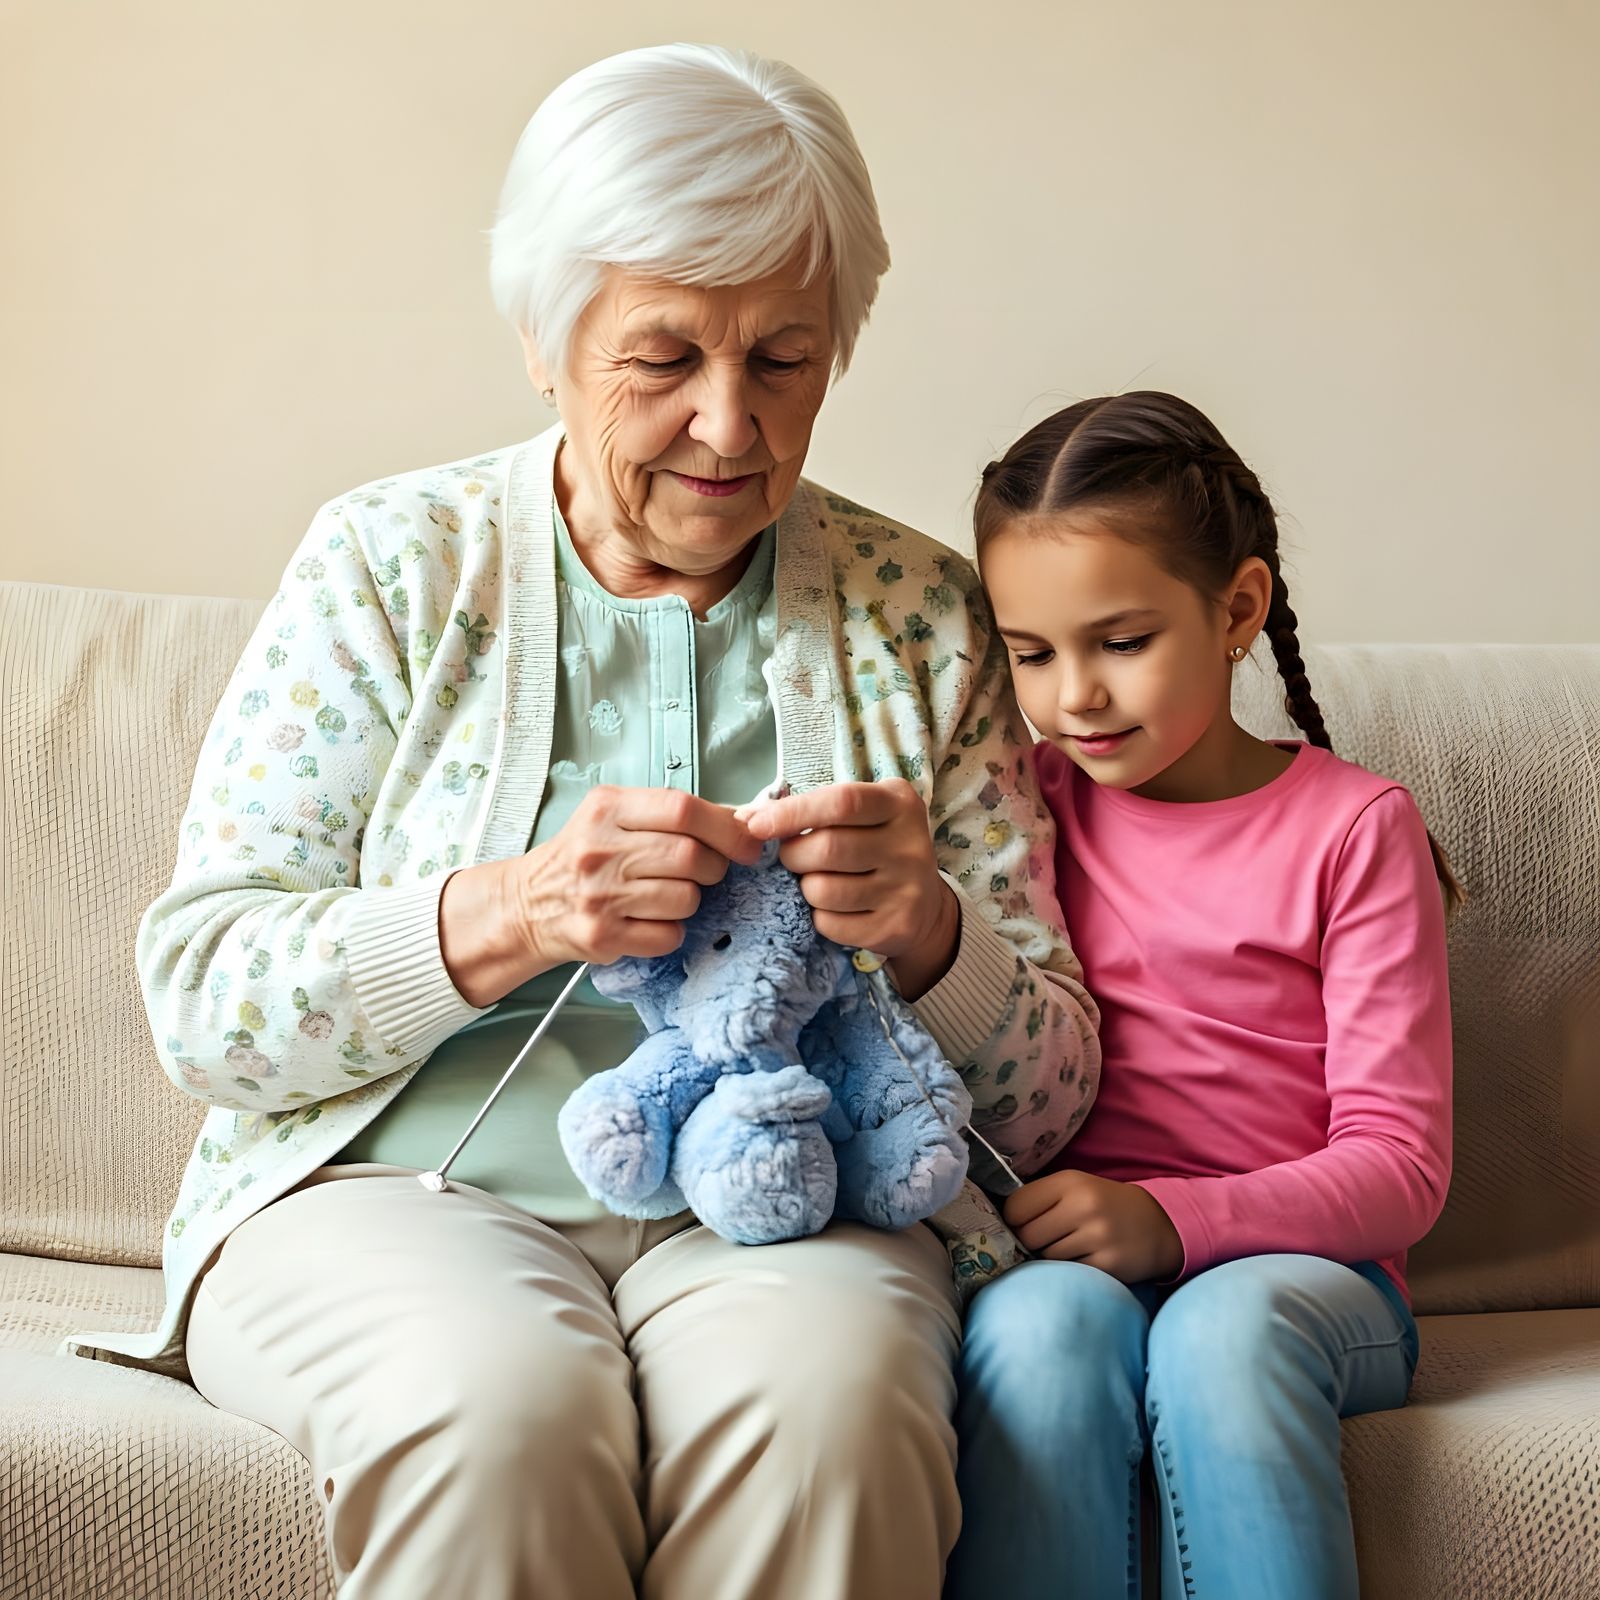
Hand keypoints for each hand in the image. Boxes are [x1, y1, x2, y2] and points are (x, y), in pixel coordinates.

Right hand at [503, 786, 760, 973]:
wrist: (527, 905)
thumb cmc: (582, 857)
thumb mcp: (616, 816)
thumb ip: (673, 814)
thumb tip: (745, 818)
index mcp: (606, 808)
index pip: (681, 809)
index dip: (726, 827)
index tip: (748, 842)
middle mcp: (600, 849)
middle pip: (691, 856)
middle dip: (714, 867)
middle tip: (705, 871)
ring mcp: (599, 895)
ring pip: (686, 898)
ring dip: (691, 900)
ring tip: (665, 894)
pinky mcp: (602, 935)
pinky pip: (669, 934)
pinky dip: (671, 930)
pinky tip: (649, 919)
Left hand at [744, 779, 960, 1000]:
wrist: (923, 903)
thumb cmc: (872, 845)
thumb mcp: (854, 816)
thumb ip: (805, 810)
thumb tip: (744, 819)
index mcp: (898, 803)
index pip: (841, 803)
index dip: (792, 812)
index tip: (755, 825)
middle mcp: (910, 844)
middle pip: (827, 849)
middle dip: (792, 855)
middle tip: (790, 859)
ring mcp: (907, 888)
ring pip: (823, 890)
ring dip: (804, 888)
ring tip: (815, 882)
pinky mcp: (897, 927)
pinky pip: (831, 924)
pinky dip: (818, 917)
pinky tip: (833, 908)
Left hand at [1003, 1170, 1183, 1284]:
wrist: (1155, 1225)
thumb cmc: (1102, 1205)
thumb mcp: (1074, 1187)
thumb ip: (1040, 1199)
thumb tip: (997, 1222)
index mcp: (1069, 1182)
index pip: (1015, 1207)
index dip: (1013, 1220)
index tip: (1024, 1225)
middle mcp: (1083, 1206)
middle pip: (1027, 1236)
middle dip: (1029, 1243)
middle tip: (1045, 1241)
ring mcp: (1097, 1236)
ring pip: (1046, 1258)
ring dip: (1050, 1259)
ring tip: (1068, 1249)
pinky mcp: (1108, 1265)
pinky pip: (1069, 1274)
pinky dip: (1070, 1272)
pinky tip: (1083, 1261)